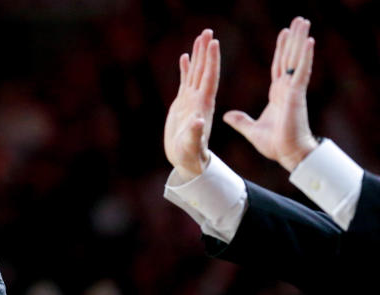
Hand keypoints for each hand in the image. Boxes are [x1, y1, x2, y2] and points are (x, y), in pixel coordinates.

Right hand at [164, 29, 220, 180]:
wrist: (187, 160)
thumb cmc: (190, 154)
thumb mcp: (192, 145)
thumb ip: (195, 133)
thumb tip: (197, 120)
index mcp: (204, 105)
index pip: (210, 78)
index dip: (212, 60)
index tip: (213, 43)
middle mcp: (199, 99)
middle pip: (204, 70)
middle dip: (206, 51)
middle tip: (207, 31)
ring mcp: (191, 100)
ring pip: (195, 72)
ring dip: (198, 55)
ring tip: (199, 37)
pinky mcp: (182, 104)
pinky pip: (185, 81)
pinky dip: (185, 68)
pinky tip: (184, 57)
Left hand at [223, 17, 317, 170]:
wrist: (287, 154)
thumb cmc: (275, 144)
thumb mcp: (251, 130)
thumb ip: (241, 121)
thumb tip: (227, 115)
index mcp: (278, 94)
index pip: (278, 67)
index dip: (281, 50)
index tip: (283, 34)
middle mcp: (287, 89)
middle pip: (289, 58)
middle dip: (293, 39)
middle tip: (298, 20)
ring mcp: (293, 90)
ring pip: (296, 59)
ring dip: (300, 40)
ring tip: (304, 22)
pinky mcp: (296, 95)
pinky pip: (301, 72)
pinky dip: (305, 56)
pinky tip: (308, 41)